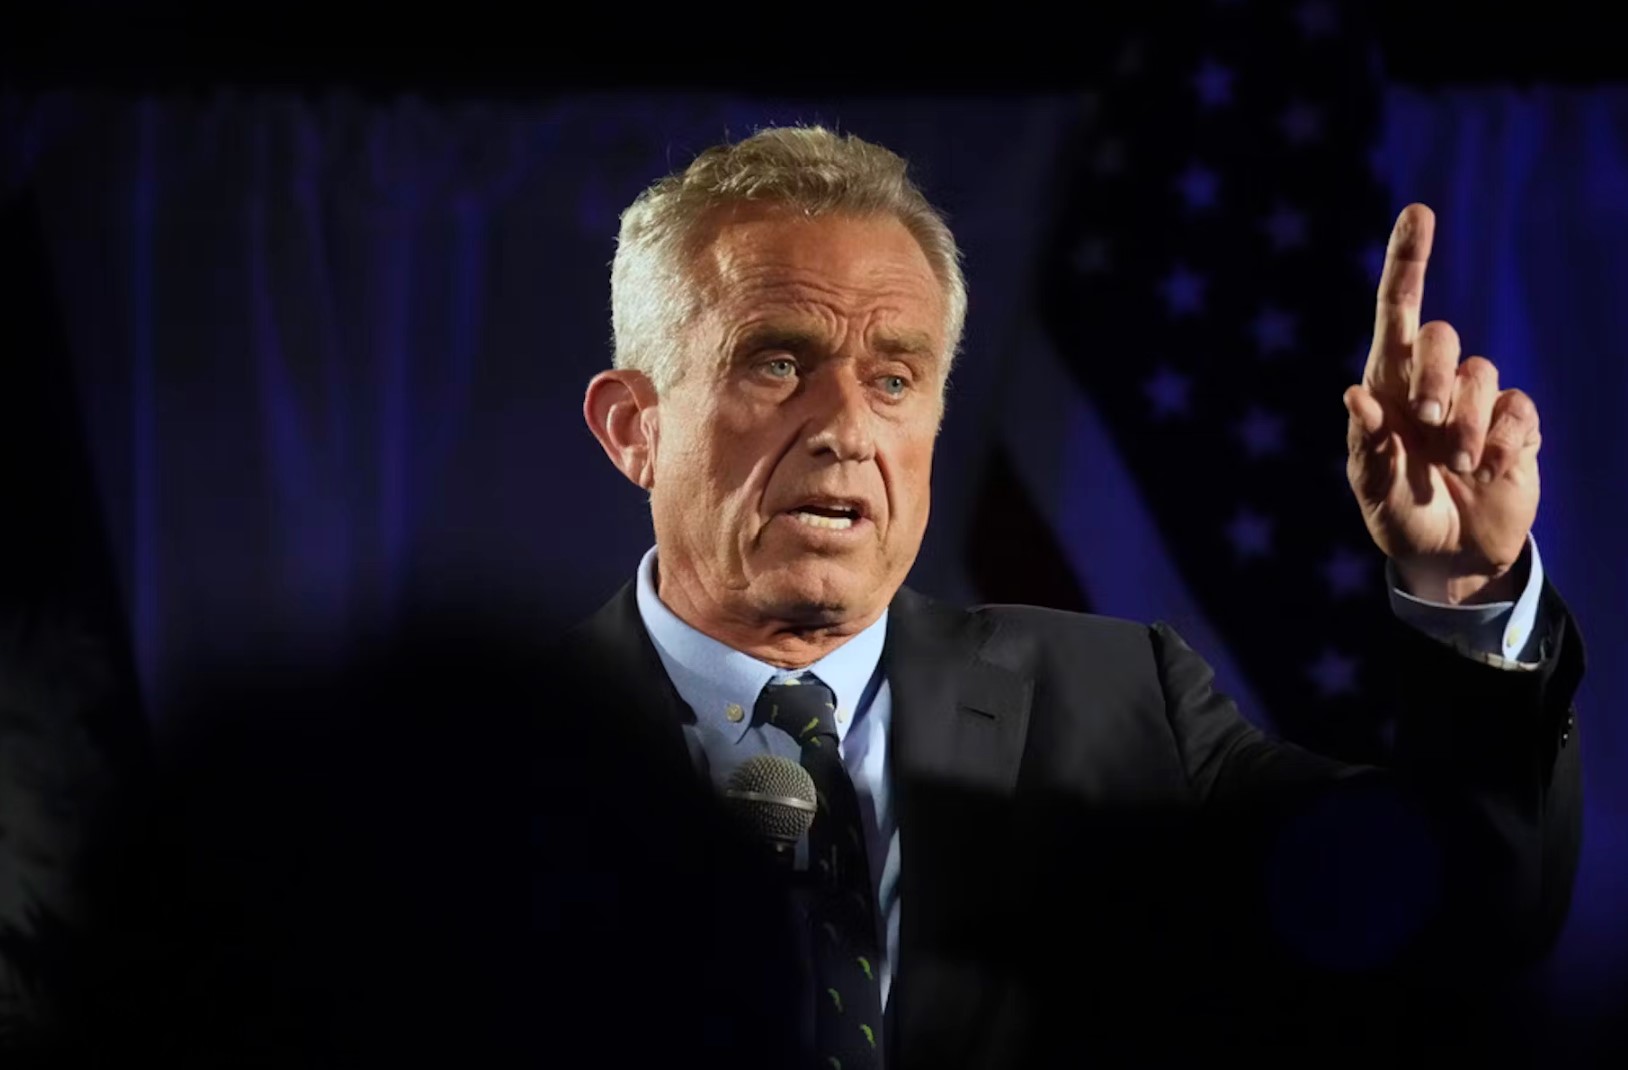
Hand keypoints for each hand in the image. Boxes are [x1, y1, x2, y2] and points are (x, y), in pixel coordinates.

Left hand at [1344, 205, 1540, 604]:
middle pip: (1443, 337)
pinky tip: (1490, 469)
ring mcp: (1477, 403)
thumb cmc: (1399, 517)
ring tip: (1456, 466)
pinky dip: (1503, 441)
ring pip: (1483, 374)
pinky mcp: (1516, 426)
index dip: (1408, 262)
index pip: (1398, 313)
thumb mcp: (1372, 491)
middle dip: (1436, 376)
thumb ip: (1366, 445)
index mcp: (1386, 388)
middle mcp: (1431, 385)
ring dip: (1467, 425)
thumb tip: (1352, 395)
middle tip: (1426, 423)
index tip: (1417, 214)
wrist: (1449, 558)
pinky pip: (1518, 409)